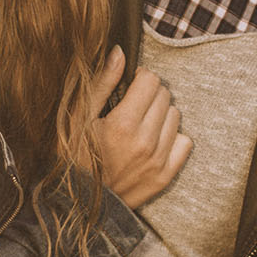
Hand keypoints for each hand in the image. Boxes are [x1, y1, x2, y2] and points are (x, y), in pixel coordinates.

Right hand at [90, 46, 190, 208]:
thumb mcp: (77, 117)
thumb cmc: (72, 156)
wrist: (76, 203)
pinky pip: (184, 142)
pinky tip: (153, 140)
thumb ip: (101, 84)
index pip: (151, 80)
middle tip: (132, 106)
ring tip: (140, 124)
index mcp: (122, 124)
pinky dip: (172, 137)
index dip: (139, 78)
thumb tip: (119, 53)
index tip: (129, 86)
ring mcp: (157, 161)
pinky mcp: (165, 176)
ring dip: (160, 114)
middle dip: (150, 94)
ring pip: (176, 116)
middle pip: (165, 96)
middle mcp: (144, 142)